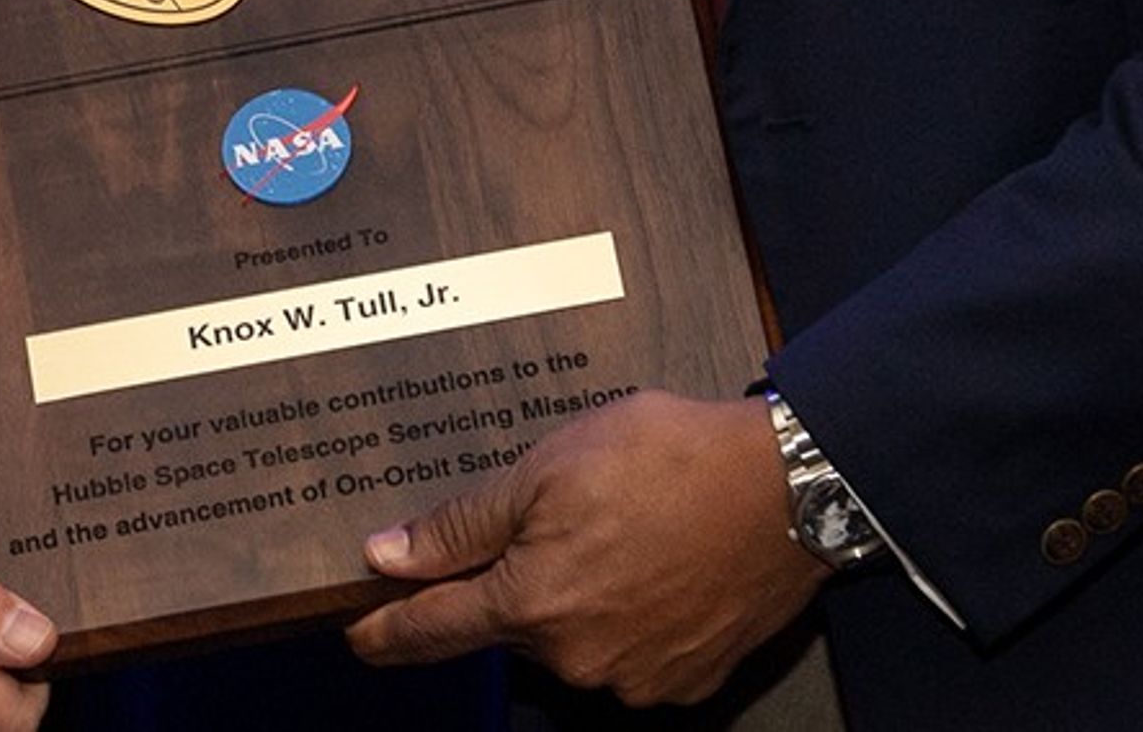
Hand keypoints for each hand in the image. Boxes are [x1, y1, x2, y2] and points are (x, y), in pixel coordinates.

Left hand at [345, 391, 827, 707]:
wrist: (783, 489)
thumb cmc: (665, 461)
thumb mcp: (544, 468)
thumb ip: (462, 525)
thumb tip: (387, 557)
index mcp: (532, 606)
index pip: (433, 632)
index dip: (387, 633)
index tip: (358, 636)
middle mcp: (577, 660)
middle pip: (513, 626)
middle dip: (518, 580)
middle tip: (561, 518)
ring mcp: (635, 679)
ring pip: (573, 638)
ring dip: (578, 594)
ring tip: (621, 528)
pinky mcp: (685, 680)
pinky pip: (630, 651)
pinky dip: (630, 613)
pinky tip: (656, 561)